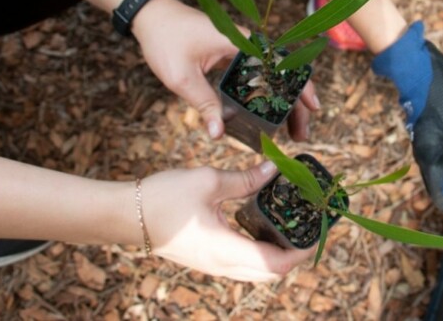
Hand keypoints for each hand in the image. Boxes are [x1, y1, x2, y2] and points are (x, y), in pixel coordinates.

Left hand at [132, 0, 319, 139]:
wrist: (151, 16)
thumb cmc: (165, 38)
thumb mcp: (182, 77)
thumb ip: (204, 104)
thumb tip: (219, 134)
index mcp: (242, 44)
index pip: (283, 66)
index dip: (302, 88)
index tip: (313, 109)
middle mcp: (247, 45)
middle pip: (282, 76)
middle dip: (295, 105)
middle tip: (299, 135)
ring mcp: (240, 49)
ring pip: (271, 78)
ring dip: (282, 103)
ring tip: (289, 131)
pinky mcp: (232, 55)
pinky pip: (257, 77)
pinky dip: (266, 97)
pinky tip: (266, 116)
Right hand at [140, 161, 313, 281]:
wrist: (125, 216)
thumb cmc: (163, 197)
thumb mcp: (209, 181)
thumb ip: (246, 178)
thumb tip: (275, 168)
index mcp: (226, 250)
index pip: (277, 264)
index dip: (302, 251)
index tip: (317, 230)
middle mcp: (222, 265)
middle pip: (271, 273)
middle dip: (295, 254)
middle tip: (308, 225)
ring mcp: (213, 266)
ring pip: (257, 271)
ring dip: (278, 255)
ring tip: (290, 224)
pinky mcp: (207, 260)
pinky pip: (242, 264)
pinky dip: (260, 252)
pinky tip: (261, 225)